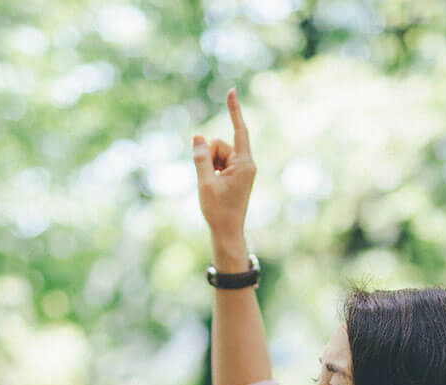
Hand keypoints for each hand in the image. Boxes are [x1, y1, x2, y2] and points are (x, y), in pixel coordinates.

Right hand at [192, 88, 254, 259]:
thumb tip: (199, 136)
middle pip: (220, 144)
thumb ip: (200, 157)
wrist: (227, 233)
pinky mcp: (236, 175)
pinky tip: (214, 188)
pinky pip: (218, 163)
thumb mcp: (204, 182)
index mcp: (244, 164)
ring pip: (217, 154)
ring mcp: (241, 170)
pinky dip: (211, 171)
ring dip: (209, 166)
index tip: (231, 91)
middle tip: (210, 181)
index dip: (234, 110)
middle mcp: (246, 164)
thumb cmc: (218, 211)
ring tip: (213, 187)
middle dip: (209, 156)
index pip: (239, 130)